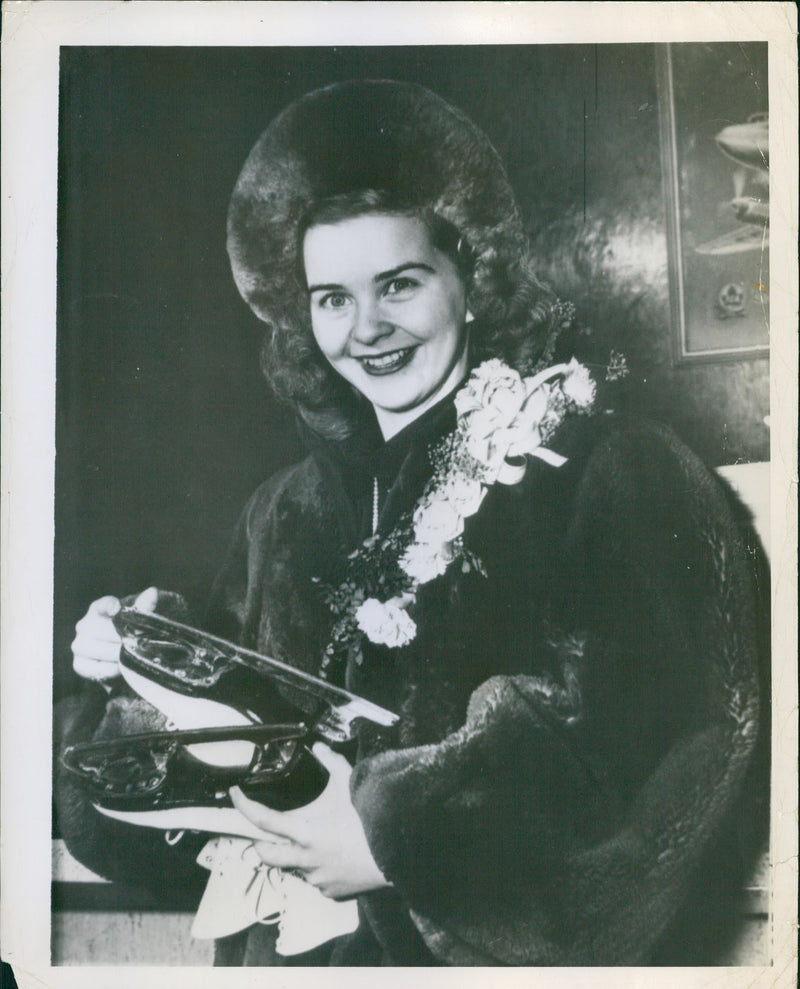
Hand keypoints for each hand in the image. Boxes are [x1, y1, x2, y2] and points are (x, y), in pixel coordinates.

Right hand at [71, 586, 158, 680]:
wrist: (122, 653)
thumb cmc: (129, 631)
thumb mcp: (138, 618)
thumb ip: (144, 606)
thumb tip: (152, 593)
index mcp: (98, 609)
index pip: (101, 605)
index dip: (109, 606)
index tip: (117, 608)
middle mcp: (84, 625)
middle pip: (103, 631)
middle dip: (123, 637)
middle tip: (137, 642)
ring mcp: (79, 645)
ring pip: (98, 650)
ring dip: (118, 654)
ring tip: (130, 654)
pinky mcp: (79, 665)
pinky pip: (95, 669)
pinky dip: (110, 670)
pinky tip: (119, 666)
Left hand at [230, 742, 390, 899]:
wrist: (394, 851)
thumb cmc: (369, 816)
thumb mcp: (349, 782)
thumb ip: (331, 762)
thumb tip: (318, 746)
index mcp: (304, 830)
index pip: (262, 819)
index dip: (243, 806)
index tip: (235, 794)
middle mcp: (303, 857)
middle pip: (265, 855)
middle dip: (261, 843)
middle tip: (268, 832)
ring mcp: (315, 878)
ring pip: (292, 868)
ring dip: (294, 855)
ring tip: (313, 841)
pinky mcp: (329, 891)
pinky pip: (314, 881)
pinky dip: (316, 869)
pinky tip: (333, 857)